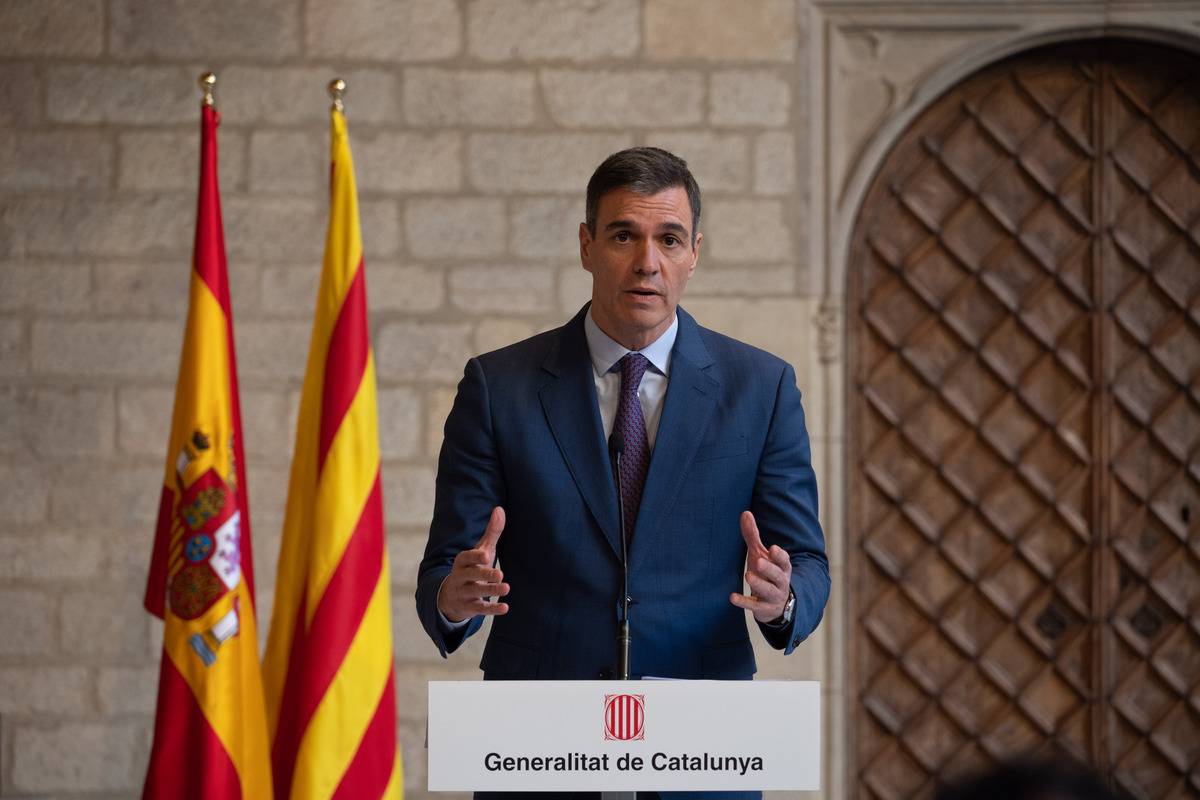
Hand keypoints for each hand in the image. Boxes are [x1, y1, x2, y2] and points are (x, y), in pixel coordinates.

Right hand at [437, 506, 509, 622]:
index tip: (486, 554)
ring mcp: (464, 593)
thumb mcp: (481, 550)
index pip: (465, 557)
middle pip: (470, 575)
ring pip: (476, 592)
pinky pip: (480, 609)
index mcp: (462, 562)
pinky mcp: (470, 607)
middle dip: (484, 574)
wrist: (451, 596)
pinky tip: (505, 608)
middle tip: (499, 574)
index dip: (474, 556)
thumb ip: (491, 532)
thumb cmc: (472, 567)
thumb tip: (500, 509)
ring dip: (491, 591)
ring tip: (506, 587)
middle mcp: (460, 577)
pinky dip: (492, 609)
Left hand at [729, 510, 791, 623]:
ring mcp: (773, 597)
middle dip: (769, 568)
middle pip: (778, 575)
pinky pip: (755, 606)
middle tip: (758, 561)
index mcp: (782, 568)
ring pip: (768, 591)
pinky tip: (732, 597)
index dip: (779, 555)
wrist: (776, 604)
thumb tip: (745, 513)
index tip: (772, 548)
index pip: (784, 561)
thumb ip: (753, 536)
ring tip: (748, 576)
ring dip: (759, 584)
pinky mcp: (763, 609)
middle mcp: (780, 582)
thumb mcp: (760, 554)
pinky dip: (744, 602)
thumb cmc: (767, 573)